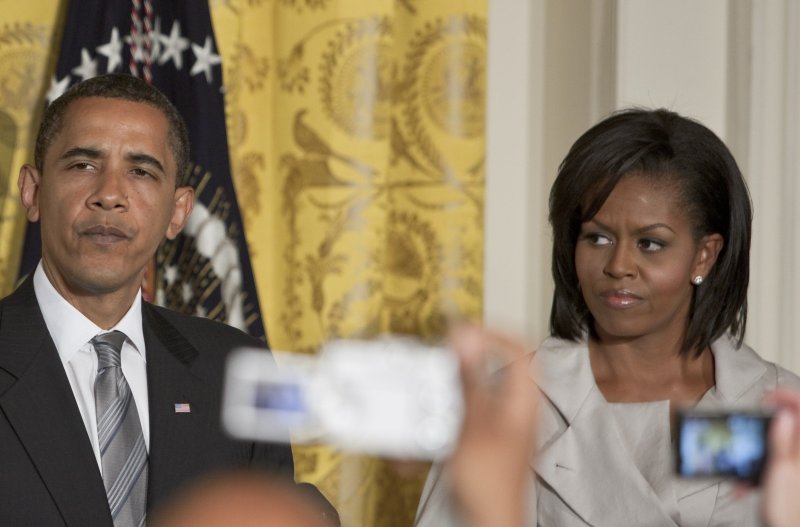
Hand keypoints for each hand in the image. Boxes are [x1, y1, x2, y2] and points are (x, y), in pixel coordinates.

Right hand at [446, 325, 536, 526]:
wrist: (490, 522)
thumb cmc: (490, 485)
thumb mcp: (473, 424)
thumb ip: (469, 379)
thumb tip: (466, 337)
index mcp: (523, 401)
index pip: (519, 350)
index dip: (493, 333)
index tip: (463, 331)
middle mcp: (516, 410)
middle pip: (497, 367)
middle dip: (465, 361)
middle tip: (444, 357)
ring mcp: (501, 425)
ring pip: (477, 390)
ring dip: (451, 389)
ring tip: (433, 391)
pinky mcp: (485, 439)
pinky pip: (465, 414)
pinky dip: (446, 414)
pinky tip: (431, 426)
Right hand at [762, 390, 799, 526]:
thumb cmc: (788, 510)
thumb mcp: (780, 471)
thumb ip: (782, 441)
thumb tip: (784, 415)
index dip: (785, 398)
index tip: (767, 401)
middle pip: (790, 424)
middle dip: (766, 425)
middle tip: (752, 425)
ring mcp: (796, 464)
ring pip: (779, 443)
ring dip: (760, 449)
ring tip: (748, 459)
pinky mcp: (790, 476)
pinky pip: (775, 461)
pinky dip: (760, 466)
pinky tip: (750, 480)